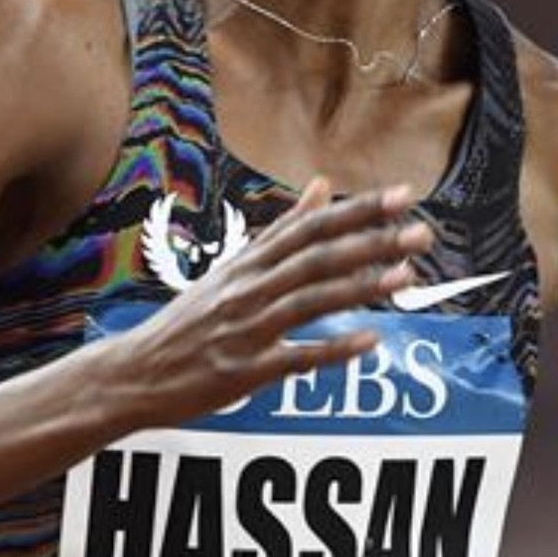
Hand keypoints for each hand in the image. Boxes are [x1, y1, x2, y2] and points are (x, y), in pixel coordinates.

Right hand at [108, 178, 431, 428]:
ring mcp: (247, 328)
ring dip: (362, 287)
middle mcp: (249, 288)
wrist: (136, 372)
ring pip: (311, 300)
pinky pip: (296, 356)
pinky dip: (334, 348)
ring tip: (407, 277)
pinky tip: (371, 340)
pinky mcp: (245, 370)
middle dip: (373, 243)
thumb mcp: (232, 267)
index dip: (358, 210)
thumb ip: (282, 230)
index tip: (402, 196)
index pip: (311, 226)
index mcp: (248, 262)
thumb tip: (322, 185)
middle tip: (421, 233)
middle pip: (318, 258)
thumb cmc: (191, 319)